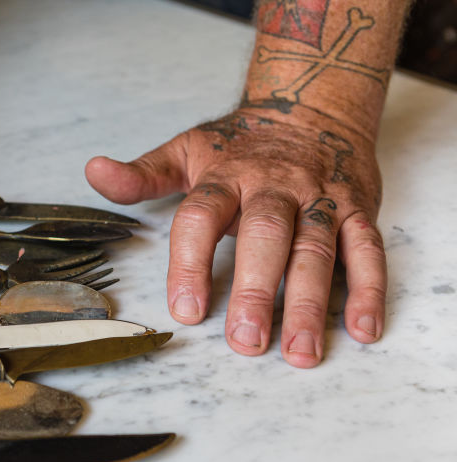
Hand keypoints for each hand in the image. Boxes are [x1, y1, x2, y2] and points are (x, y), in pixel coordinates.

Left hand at [85, 105, 385, 367]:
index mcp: (226, 176)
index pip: (202, 217)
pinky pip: (367, 250)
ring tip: (299, 353)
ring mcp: (320, 198)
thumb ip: (141, 175)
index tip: (185, 310)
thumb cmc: (241, 144)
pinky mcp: (357, 210)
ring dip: (310, 303)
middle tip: (245, 341)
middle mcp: (275, 186)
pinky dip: (368, 290)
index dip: (190, 262)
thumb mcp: (186, 151)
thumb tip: (93, 171)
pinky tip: (361, 331)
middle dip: (256, 289)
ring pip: (317, 250)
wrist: (312, 108)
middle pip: (266, 236)